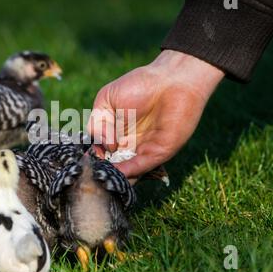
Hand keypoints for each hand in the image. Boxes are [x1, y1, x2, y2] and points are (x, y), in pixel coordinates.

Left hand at [88, 50, 224, 178]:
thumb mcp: (160, 151)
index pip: (117, 167)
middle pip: (102, 157)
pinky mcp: (105, 105)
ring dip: (98, 155)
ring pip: (94, 143)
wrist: (179, 84)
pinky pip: (93, 125)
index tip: (108, 187)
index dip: (112, 177)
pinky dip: (100, 136)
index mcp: (136, 149)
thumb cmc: (178, 119)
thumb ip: (137, 166)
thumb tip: (117, 179)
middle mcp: (121, 136)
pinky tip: (113, 141)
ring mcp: (112, 121)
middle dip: (99, 167)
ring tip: (110, 157)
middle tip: (99, 176)